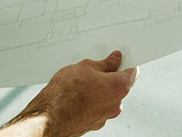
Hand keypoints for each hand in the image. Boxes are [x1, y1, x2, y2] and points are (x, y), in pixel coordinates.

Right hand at [0, 51, 137, 136]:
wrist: (49, 116)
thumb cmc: (67, 91)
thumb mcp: (86, 67)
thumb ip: (105, 63)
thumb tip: (115, 59)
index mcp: (119, 88)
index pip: (132, 72)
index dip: (126, 62)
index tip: (120, 57)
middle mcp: (116, 105)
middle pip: (120, 86)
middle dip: (110, 76)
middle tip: (97, 67)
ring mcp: (105, 117)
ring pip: (107, 98)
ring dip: (100, 89)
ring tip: (82, 81)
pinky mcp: (93, 124)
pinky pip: (98, 107)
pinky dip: (92, 101)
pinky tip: (79, 94)